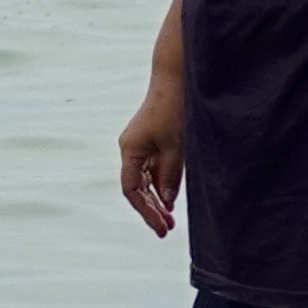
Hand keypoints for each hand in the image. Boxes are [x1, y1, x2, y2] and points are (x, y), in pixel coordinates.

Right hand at [117, 100, 184, 236]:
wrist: (176, 77)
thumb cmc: (175, 109)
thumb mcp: (176, 148)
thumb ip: (170, 177)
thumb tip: (167, 202)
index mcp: (130, 150)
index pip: (132, 190)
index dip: (146, 211)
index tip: (162, 227)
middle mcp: (130, 149)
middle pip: (136, 188)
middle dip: (151, 209)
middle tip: (167, 230)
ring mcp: (140, 145)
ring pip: (145, 180)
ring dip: (157, 199)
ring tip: (170, 220)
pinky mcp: (150, 141)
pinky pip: (152, 169)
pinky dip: (160, 185)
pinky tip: (170, 199)